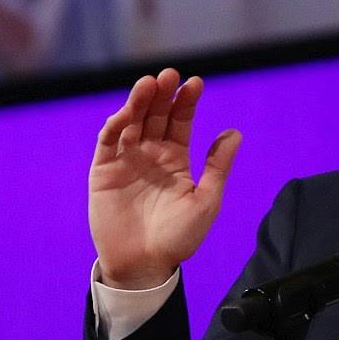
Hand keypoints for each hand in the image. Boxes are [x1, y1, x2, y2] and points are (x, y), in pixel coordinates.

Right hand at [88, 69, 241, 288]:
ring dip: (139, 102)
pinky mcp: (103, 170)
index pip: (180, 122)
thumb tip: (235, 132)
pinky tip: (129, 111)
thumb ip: (218, 166)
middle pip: (156, 115)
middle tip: (171, 75)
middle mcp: (150, 154)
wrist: (145, 264)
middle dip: (163, 94)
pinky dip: (117, 124)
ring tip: (151, 83)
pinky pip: (108, 141)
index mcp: (176, 159)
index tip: (196, 83)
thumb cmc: (179, 238)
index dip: (187, 102)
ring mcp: (126, 160)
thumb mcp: (206, 200)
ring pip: (131, 122)